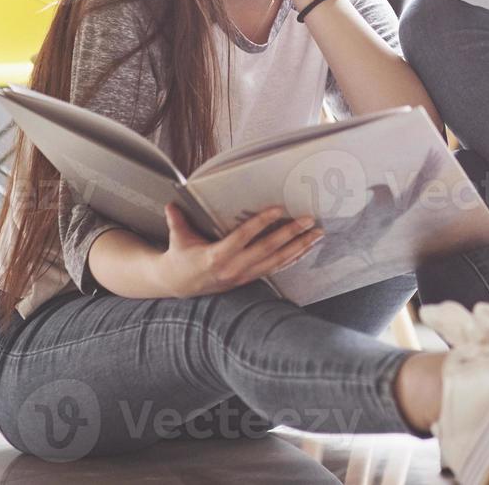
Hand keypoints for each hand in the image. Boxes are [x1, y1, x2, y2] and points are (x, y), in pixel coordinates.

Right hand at [160, 204, 323, 297]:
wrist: (178, 285)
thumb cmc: (180, 256)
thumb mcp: (177, 238)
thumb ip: (176, 220)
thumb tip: (172, 203)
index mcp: (215, 256)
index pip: (243, 237)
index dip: (261, 223)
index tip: (278, 209)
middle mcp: (233, 268)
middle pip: (267, 250)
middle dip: (290, 234)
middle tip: (308, 220)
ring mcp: (243, 276)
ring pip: (276, 261)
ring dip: (299, 247)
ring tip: (316, 234)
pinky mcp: (249, 279)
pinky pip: (275, 269)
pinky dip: (292, 258)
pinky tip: (306, 249)